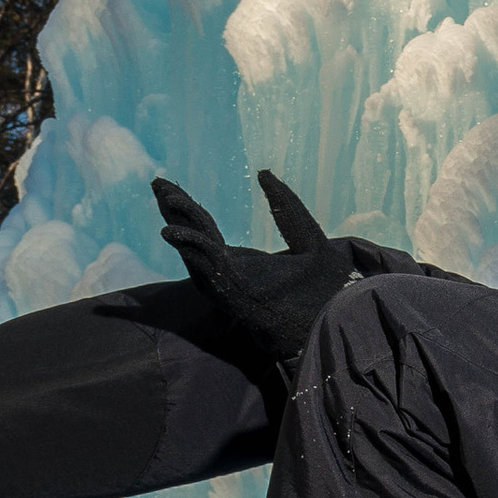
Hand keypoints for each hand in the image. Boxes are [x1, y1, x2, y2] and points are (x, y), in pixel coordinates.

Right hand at [151, 171, 410, 376]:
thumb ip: (288, 209)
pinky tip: (177, 233)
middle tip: (157, 183)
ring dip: (181, 226)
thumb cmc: (326, 291)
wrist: (341, 324)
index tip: (166, 184)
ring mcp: (231, 287)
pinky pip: (211, 271)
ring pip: (196, 253)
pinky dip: (193, 250)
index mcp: (241, 263)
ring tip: (165, 198)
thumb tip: (263, 174)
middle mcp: (229, 275)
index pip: (205, 231)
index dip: (186, 208)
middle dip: (174, 212)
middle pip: (192, 239)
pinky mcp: (238, 298)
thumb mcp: (310, 239)